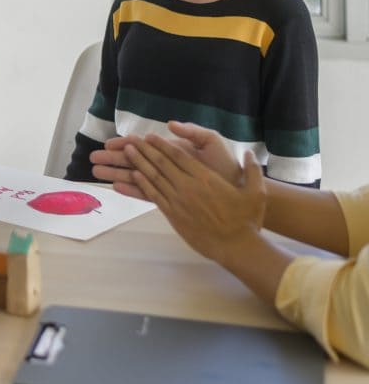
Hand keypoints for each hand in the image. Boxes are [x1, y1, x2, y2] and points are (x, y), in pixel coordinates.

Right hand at [92, 121, 242, 198]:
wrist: (238, 191)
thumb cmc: (225, 166)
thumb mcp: (211, 142)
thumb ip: (192, 132)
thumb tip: (169, 124)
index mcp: (172, 151)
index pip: (143, 146)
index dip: (125, 144)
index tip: (108, 144)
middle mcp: (166, 166)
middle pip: (133, 161)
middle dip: (113, 159)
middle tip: (92, 159)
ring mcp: (166, 182)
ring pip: (135, 176)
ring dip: (115, 174)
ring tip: (96, 174)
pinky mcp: (170, 197)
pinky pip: (146, 193)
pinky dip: (130, 190)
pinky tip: (116, 188)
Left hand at [125, 135, 266, 264]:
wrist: (235, 247)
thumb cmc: (246, 220)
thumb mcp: (256, 192)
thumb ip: (253, 170)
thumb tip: (249, 152)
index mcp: (206, 178)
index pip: (179, 156)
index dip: (162, 144)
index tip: (150, 136)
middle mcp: (189, 187)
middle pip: (161, 163)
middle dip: (144, 149)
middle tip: (130, 139)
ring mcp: (179, 201)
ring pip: (154, 177)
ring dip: (139, 163)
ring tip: (127, 152)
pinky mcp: (173, 215)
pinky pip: (154, 196)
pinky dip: (143, 184)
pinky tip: (134, 176)